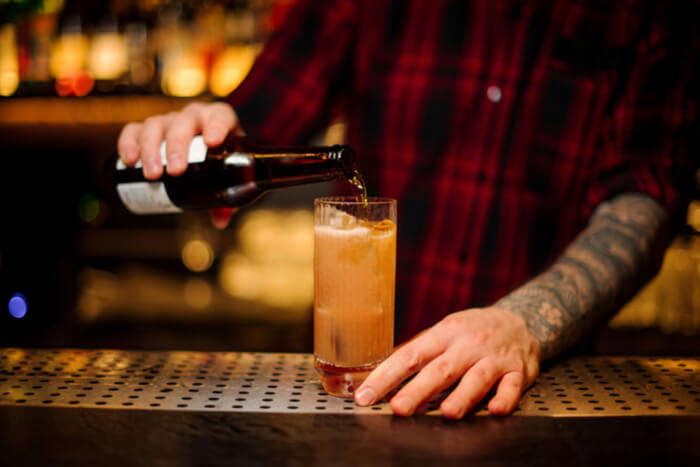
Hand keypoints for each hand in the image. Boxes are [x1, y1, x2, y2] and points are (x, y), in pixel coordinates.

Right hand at [117, 102, 240, 227]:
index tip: (212, 142)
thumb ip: (227, 196)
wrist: (204, 147)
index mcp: (219, 119)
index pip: (220, 116)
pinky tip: (129, 161)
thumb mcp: (228, 174)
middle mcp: (192, 116)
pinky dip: (128, 143)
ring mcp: (168, 120)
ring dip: (151, 149)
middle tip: (176, 171)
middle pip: (183, 124)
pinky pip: (133, 129)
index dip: (217, 126)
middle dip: (177, 147)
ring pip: (156, 126)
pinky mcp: (147, 128)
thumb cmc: (220, 159)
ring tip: (152, 175)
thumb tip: (220, 221)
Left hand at [354, 307, 540, 418]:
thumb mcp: (444, 332)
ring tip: (447, 413)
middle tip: (399, 408)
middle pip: (441, 369)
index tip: (367, 394)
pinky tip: (495, 410)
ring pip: (477, 378)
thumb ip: (419, 353)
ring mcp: (493, 357)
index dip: (387, 375)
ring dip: (462, 396)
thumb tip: (381, 375)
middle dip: (419, 390)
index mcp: (444, 334)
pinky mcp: (518, 371)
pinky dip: (505, 398)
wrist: (519, 321)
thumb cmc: (472, 331)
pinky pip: (512, 386)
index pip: (410, 355)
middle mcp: (467, 344)